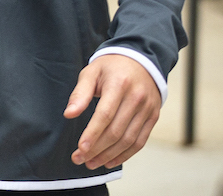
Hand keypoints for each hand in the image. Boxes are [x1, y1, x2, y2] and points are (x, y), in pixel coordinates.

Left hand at [65, 53, 161, 168]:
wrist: (141, 60)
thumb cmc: (110, 67)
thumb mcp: (91, 72)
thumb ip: (80, 93)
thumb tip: (69, 114)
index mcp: (119, 85)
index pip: (105, 115)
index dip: (93, 133)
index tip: (80, 148)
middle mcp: (137, 98)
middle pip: (116, 131)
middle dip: (97, 148)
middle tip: (80, 159)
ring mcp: (148, 109)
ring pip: (129, 139)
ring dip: (109, 155)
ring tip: (92, 163)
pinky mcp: (153, 117)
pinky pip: (140, 141)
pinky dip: (125, 154)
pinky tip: (110, 160)